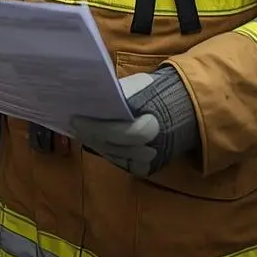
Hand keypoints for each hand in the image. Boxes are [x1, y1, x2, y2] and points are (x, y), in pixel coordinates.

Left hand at [70, 68, 199, 176]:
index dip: (98, 127)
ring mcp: (149, 162)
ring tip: (80, 130)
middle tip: (74, 124)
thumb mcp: (139, 86)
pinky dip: (105, 150)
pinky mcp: (145, 169)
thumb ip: (119, 95)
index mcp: (155, 125)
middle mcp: (153, 148)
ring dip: (95, 143)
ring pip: (113, 156)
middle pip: (114, 146)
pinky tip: (93, 140)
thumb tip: (89, 97)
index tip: (76, 118)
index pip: (124, 133)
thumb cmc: (155, 94)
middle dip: (91, 135)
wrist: (182, 111)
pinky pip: (118, 161)